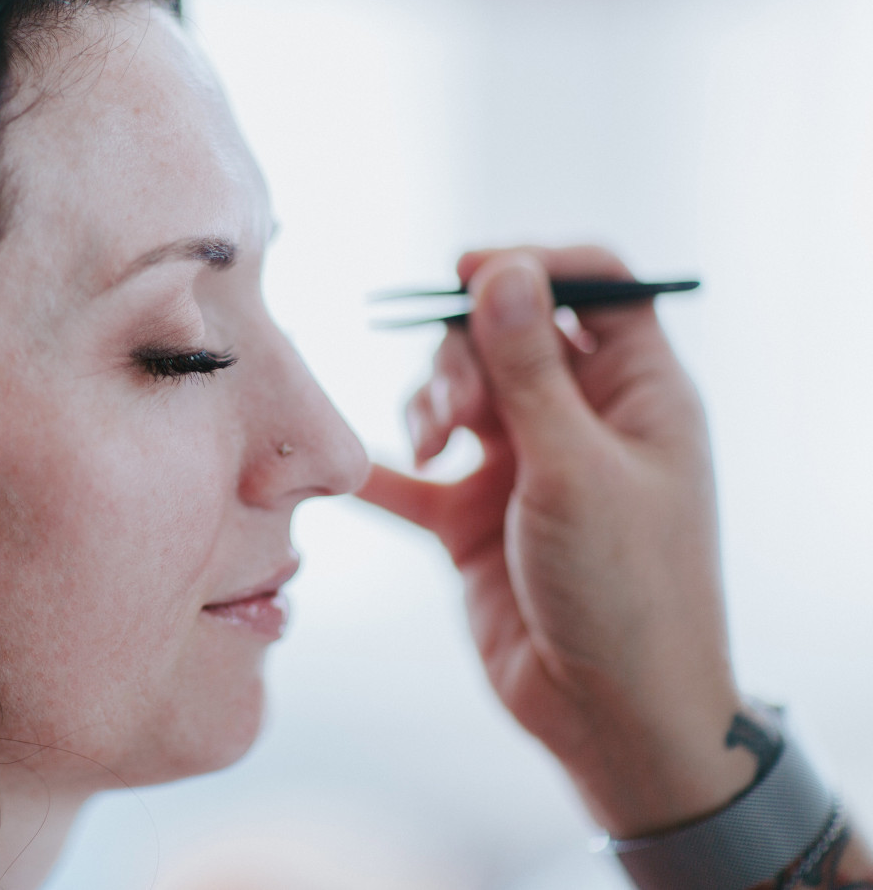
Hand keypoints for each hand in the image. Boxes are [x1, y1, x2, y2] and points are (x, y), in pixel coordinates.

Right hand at [359, 246, 753, 837]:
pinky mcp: (475, 519)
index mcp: (638, 394)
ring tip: (430, 447)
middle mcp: (581, 421)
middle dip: (467, 353)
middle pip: (507, 334)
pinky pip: (414, 478)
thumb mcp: (575, 467)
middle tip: (460, 409)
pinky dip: (383, 471)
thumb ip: (529, 367)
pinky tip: (345, 470)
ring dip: (430, 404)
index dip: (532, 266)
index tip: (468, 270)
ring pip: (459, 394)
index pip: (593, 287)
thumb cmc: (625, 590)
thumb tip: (500, 268)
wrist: (609, 716)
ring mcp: (524, 469)